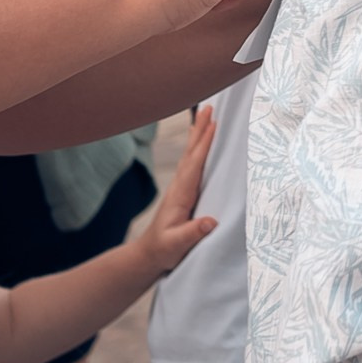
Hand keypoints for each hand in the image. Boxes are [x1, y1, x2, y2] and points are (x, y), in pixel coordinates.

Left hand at [133, 106, 218, 272]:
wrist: (148, 255)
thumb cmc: (164, 250)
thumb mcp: (177, 245)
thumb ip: (193, 233)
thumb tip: (210, 221)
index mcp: (180, 195)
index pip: (194, 165)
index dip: (204, 145)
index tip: (213, 125)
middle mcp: (179, 187)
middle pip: (191, 153)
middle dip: (200, 130)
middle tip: (209, 107)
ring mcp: (180, 188)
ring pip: (190, 155)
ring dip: (198, 135)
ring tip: (206, 115)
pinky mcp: (183, 192)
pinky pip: (192, 163)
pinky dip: (197, 148)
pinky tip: (199, 142)